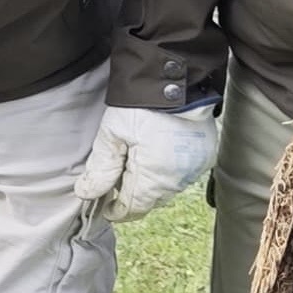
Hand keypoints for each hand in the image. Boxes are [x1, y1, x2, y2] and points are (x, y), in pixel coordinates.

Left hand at [74, 104, 220, 224]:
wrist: (176, 80)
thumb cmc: (141, 106)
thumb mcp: (112, 134)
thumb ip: (101, 168)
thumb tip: (87, 194)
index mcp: (153, 177)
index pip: (132, 209)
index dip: (116, 211)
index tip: (106, 207)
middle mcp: (177, 179)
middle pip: (150, 200)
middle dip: (133, 195)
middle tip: (117, 180)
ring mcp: (194, 168)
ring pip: (167, 188)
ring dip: (151, 183)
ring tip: (136, 163)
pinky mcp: (205, 156)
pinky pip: (183, 174)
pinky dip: (169, 170)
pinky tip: (156, 154)